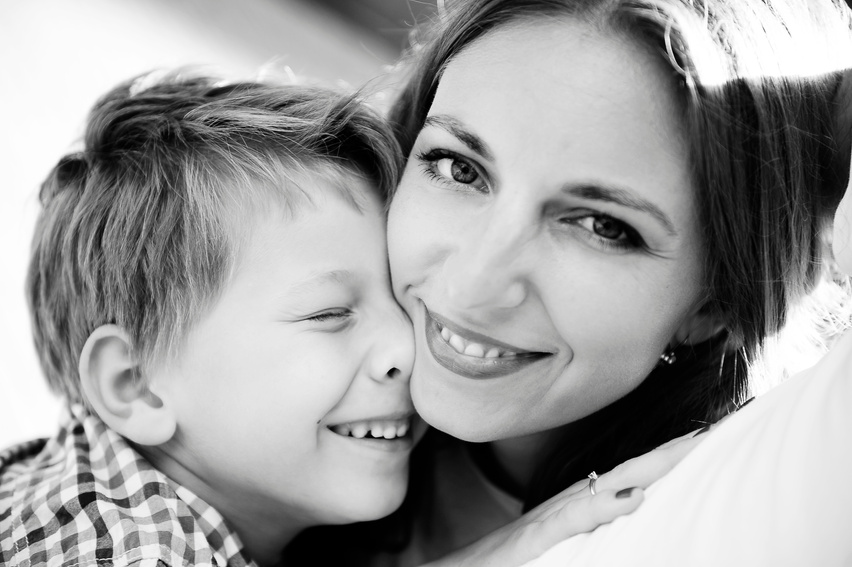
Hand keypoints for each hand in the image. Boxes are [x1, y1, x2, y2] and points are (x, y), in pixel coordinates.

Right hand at [423, 427, 709, 566]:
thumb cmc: (504, 559)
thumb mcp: (552, 542)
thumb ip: (584, 524)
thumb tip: (623, 505)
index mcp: (576, 505)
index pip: (628, 476)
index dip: (663, 459)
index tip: (702, 440)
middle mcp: (567, 504)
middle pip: (627, 472)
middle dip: (669, 453)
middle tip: (712, 431)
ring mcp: (551, 518)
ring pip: (607, 486)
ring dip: (649, 467)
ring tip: (689, 449)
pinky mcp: (534, 539)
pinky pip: (573, 519)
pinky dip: (604, 506)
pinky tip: (633, 498)